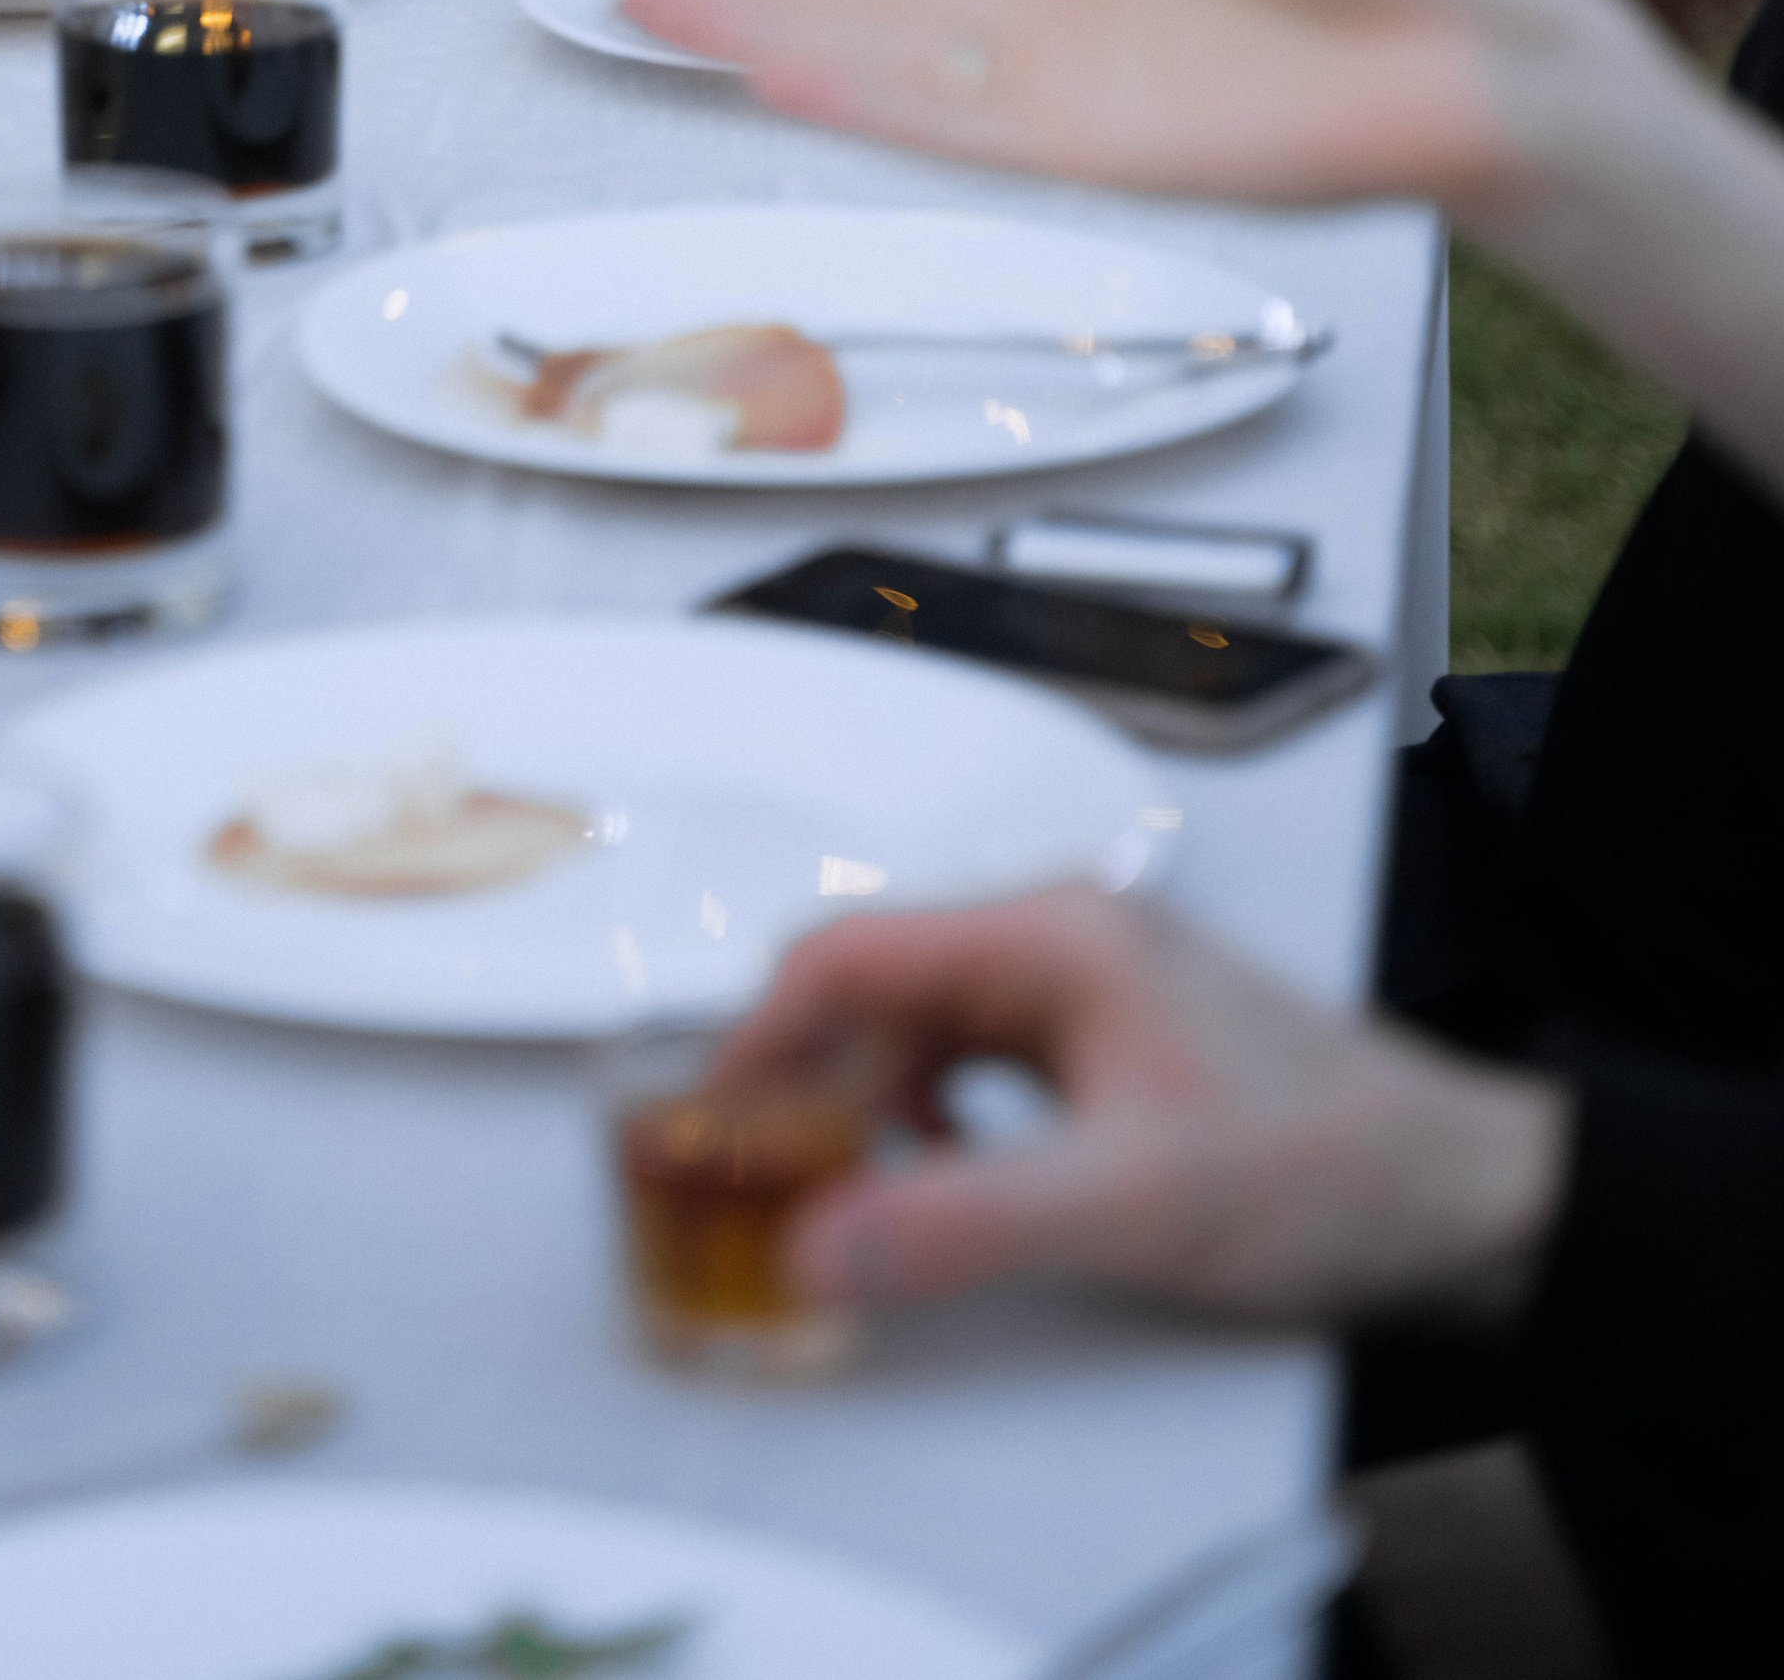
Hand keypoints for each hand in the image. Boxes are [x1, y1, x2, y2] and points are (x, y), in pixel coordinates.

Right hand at [623, 0, 1632, 214]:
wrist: (1486, 47)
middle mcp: (1052, 23)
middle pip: (869, 7)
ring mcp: (1068, 92)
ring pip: (887, 68)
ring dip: (777, 46)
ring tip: (667, 23)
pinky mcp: (1100, 152)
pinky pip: (957, 127)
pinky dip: (867, 102)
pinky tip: (782, 77)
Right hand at [709, 887, 1568, 1333]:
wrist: (1464, 1200)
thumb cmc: (1334, 1164)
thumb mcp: (1129, 1204)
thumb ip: (961, 1220)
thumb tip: (822, 1239)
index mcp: (1053, 932)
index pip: (850, 950)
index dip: (760, 1036)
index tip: (708, 1119)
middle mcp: (1060, 937)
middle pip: (874, 990)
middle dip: (804, 1082)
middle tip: (757, 1183)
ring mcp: (1086, 987)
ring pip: (919, 1029)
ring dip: (865, 1108)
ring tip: (834, 1199)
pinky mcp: (1107, 1044)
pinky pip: (972, 1065)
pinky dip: (927, 1122)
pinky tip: (937, 1187)